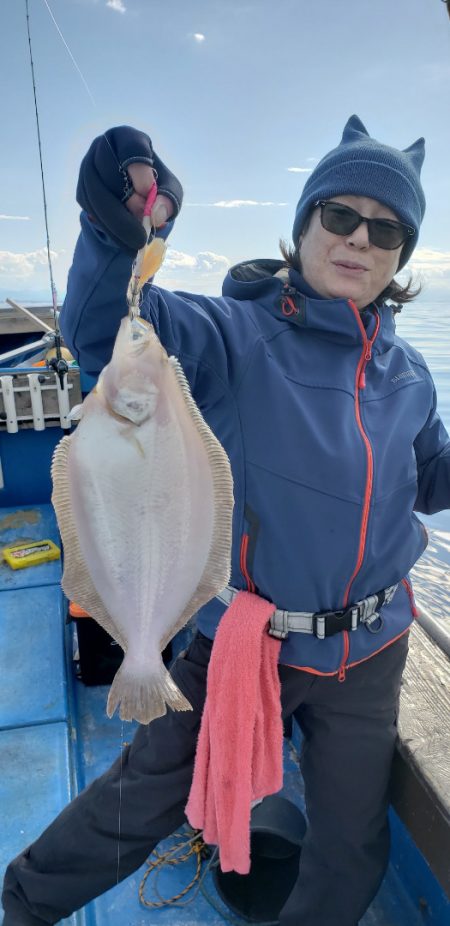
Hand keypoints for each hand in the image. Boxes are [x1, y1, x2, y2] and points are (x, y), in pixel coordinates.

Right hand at [76, 126, 182, 252]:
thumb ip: (168, 200)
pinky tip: (124, 240)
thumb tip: (155, 216)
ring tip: (136, 240)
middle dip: (127, 202)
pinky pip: (91, 210)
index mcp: (127, 138)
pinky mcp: (81, 190)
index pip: (130, 148)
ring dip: (117, 221)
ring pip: (96, 195)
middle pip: (108, 173)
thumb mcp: (169, 191)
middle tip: (144, 225)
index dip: (139, 172)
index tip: (148, 193)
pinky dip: (109, 228)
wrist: (134, 195)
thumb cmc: (155, 185)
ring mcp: (87, 168)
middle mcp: (102, 148)